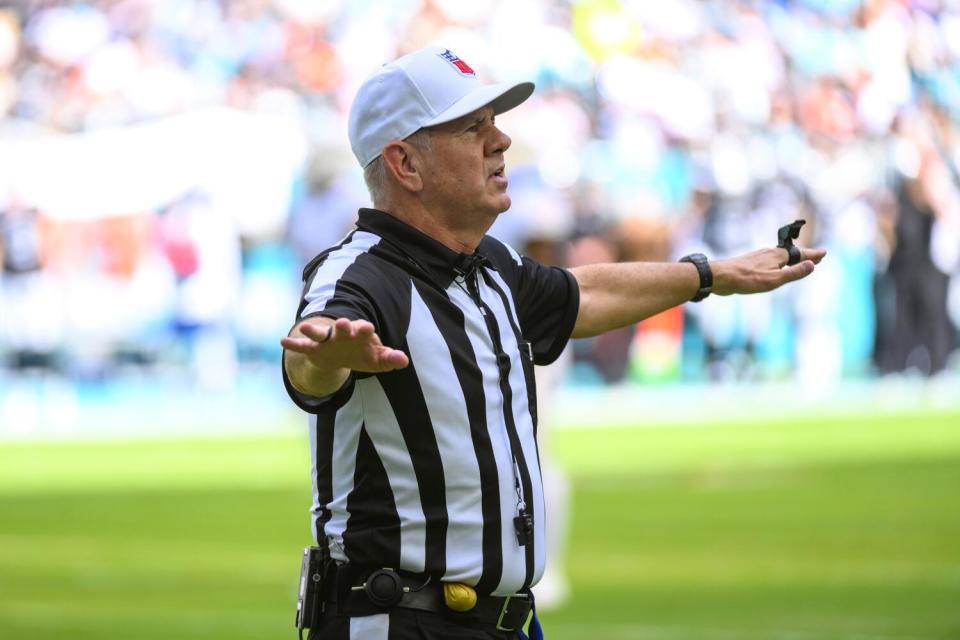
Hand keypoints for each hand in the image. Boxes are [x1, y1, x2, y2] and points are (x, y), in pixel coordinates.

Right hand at [281, 317, 408, 372]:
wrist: (344, 356)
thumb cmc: (364, 354)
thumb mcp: (379, 359)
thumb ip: (391, 359)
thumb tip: (403, 360)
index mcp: (360, 334)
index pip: (363, 329)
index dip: (364, 329)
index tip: (367, 328)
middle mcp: (343, 334)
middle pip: (343, 327)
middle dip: (342, 326)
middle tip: (342, 323)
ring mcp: (327, 341)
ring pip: (320, 333)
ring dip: (313, 330)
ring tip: (305, 327)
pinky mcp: (315, 349)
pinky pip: (303, 346)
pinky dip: (294, 344)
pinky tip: (283, 341)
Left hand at [711, 246, 826, 295]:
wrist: (720, 277)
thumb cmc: (747, 279)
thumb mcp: (774, 279)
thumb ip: (793, 273)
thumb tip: (811, 265)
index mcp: (777, 256)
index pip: (800, 254)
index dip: (812, 255)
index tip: (823, 253)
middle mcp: (769, 253)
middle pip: (791, 254)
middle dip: (804, 256)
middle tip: (816, 257)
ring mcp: (759, 257)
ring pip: (780, 257)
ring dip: (792, 259)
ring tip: (799, 261)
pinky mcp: (750, 264)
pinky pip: (770, 261)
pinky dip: (780, 263)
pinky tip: (775, 267)